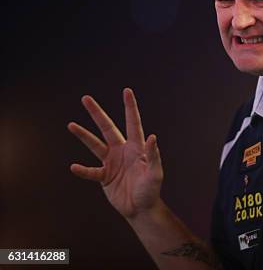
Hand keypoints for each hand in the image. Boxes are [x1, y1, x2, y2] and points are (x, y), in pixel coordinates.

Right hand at [69, 88, 163, 218]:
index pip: (133, 123)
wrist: (141, 209)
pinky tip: (74, 167)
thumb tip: (153, 137)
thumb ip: (153, 156)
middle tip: (86, 98)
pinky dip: (82, 170)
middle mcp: (122, 151)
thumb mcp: (154, 173)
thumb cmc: (151, 190)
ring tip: (71, 125)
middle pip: (107, 128)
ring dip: (83, 135)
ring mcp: (112, 162)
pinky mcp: (104, 176)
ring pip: (95, 145)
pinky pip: (91, 171)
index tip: (126, 91)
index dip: (130, 107)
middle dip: (97, 113)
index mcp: (136, 147)